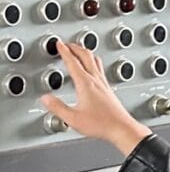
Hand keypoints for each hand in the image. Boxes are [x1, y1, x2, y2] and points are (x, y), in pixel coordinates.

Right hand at [39, 41, 151, 155]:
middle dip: (75, 47)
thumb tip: (46, 98)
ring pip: (95, 60)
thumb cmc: (102, 124)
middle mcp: (96, 80)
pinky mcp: (108, 88)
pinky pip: (100, 69)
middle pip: (86, 56)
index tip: (59, 43)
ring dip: (85, 52)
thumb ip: (57, 107)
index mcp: (86, 84)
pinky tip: (92, 67)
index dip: (64, 51)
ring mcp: (104, 83)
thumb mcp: (73, 118)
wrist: (121, 128)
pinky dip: (92, 62)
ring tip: (78, 50)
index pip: (73, 62)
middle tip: (66, 43)